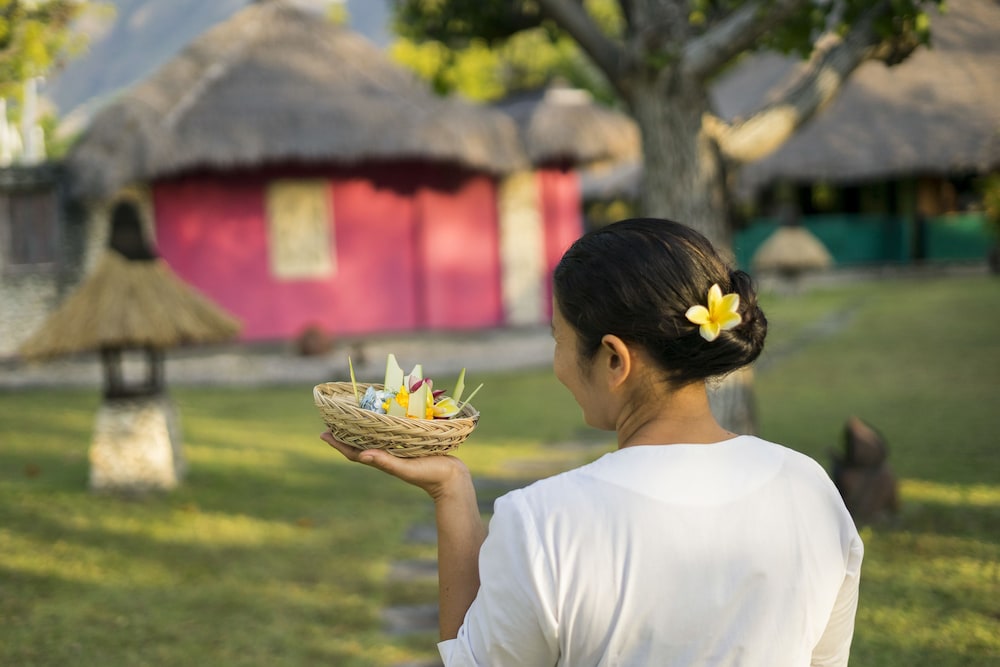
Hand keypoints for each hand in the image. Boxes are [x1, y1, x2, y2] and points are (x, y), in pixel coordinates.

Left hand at [320, 431, 472, 500]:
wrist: (452, 479)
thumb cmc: (429, 474)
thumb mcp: (406, 469)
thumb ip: (386, 462)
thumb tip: (362, 454)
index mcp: (383, 460)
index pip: (354, 452)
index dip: (338, 444)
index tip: (323, 433)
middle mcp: (388, 455)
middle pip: (361, 443)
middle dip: (346, 433)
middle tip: (334, 420)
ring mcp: (399, 451)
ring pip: (375, 438)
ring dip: (362, 429)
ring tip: (353, 417)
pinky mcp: (411, 446)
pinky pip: (391, 435)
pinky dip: (382, 428)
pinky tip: (384, 419)